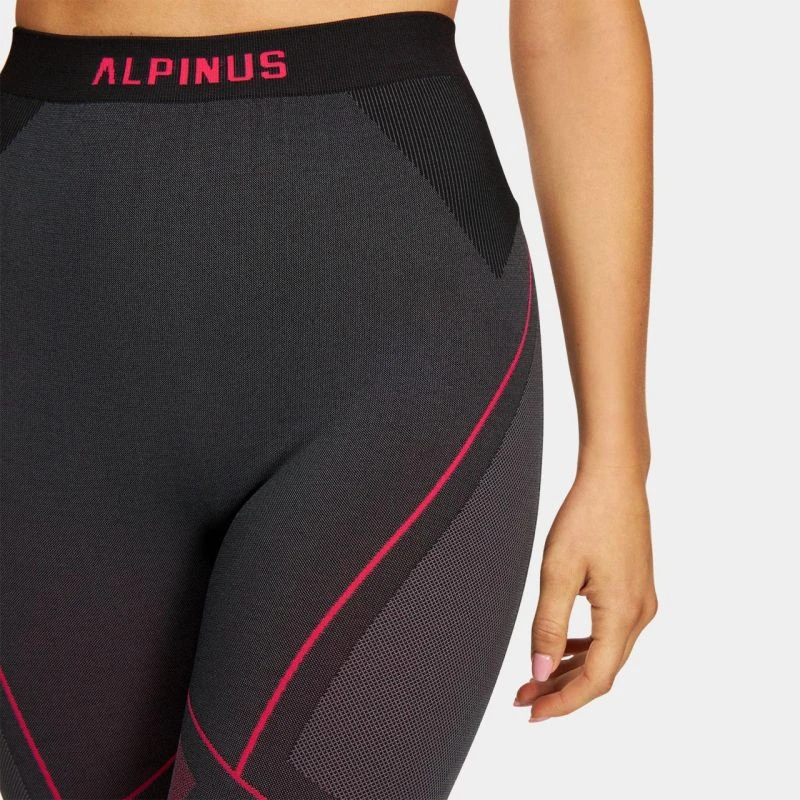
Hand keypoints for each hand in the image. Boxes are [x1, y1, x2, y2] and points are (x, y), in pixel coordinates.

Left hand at [513, 463, 656, 720]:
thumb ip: (548, 625)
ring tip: (535, 679)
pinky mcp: (635, 590)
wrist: (614, 478)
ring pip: (606, 654)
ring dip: (571, 670)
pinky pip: (610, 633)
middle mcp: (640, 614)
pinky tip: (559, 648)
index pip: (595, 679)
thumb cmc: (586, 516)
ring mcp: (641, 602)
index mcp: (624, 614)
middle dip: (562, 690)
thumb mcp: (558, 571)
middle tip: (523, 698)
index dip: (562, 702)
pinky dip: (584, 647)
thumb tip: (540, 673)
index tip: (530, 713)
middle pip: (602, 671)